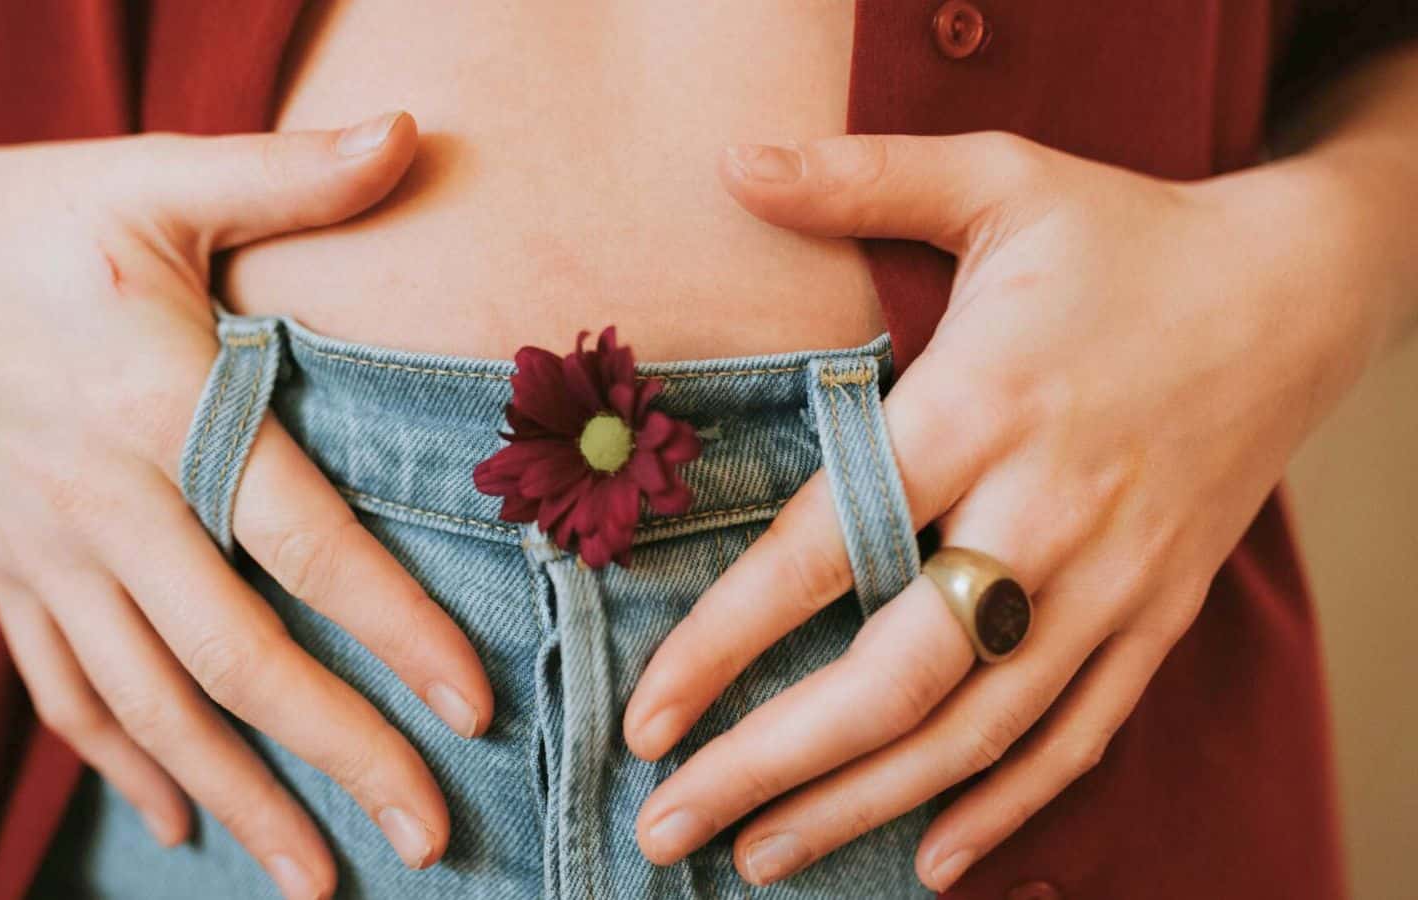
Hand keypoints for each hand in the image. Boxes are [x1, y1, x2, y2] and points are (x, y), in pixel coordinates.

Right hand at [0, 109, 492, 898]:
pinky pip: (68, 694)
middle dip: (338, 756)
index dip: (394, 630)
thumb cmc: (28, 218)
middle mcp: (107, 506)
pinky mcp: (6, 574)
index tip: (473, 709)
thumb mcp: (160, 178)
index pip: (303, 545)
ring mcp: (47, 555)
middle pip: (235, 660)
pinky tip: (183, 820)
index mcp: (163, 411)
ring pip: (150, 708)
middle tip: (428, 839)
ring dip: (242, 799)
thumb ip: (294, 176)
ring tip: (318, 880)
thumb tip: (415, 133)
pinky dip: (127, 766)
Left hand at [621, 132, 1387, 888]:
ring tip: (760, 861)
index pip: (828, 550)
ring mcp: (1111, 579)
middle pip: (897, 678)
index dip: (726, 643)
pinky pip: (1079, 734)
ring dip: (864, 807)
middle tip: (668, 823)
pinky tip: (932, 861)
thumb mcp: (998, 176)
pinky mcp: (1158, 614)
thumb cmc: (1127, 237)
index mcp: (983, 406)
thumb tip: (732, 162)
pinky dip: (1006, 808)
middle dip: (772, 765)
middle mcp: (1045, 511)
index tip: (647, 715)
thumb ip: (861, 177)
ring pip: (980, 731)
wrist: (1300, 289)